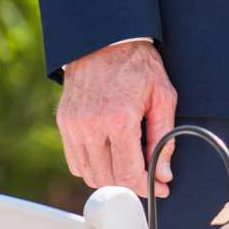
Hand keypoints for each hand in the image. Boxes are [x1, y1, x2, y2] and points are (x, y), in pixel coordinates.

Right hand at [57, 39, 177, 198]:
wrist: (105, 39)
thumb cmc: (138, 65)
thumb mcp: (163, 96)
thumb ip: (164, 138)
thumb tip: (164, 175)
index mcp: (119, 119)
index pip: (128, 175)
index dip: (146, 188)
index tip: (159, 189)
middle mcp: (91, 125)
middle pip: (108, 179)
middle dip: (130, 185)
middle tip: (146, 177)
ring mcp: (73, 125)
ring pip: (89, 175)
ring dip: (110, 178)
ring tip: (127, 165)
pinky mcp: (64, 122)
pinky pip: (75, 161)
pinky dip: (92, 166)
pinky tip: (108, 155)